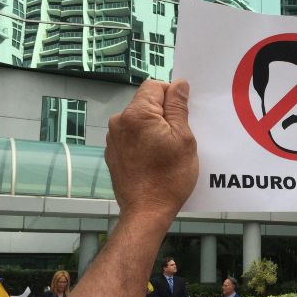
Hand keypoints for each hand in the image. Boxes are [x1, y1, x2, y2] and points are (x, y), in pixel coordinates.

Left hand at [105, 80, 198, 222]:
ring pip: (139, 120)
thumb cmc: (169, 177)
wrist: (146, 211)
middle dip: (163, 114)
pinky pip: (131, 136)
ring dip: (153, 128)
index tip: (183, 114)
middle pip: (145, 103)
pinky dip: (143, 141)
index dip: (172, 95)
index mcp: (137, 114)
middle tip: (178, 136)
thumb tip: (179, 85)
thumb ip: (178, 107)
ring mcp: (113, 138)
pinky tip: (154, 159)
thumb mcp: (183, 139)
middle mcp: (119, 122)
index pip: (155, 86)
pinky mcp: (113, 153)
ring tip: (166, 150)